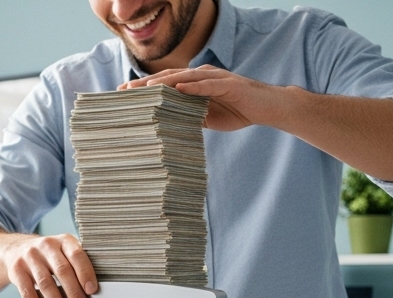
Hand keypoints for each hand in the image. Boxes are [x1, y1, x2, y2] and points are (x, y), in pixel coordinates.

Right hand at [2, 233, 96, 297]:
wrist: (16, 250)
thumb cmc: (49, 256)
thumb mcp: (64, 251)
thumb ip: (77, 265)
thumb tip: (91, 293)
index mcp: (63, 240)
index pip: (76, 255)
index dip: (85, 272)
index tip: (92, 290)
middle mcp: (46, 245)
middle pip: (62, 270)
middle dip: (73, 292)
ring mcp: (29, 257)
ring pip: (45, 283)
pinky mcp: (16, 271)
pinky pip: (27, 293)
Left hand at [120, 65, 288, 131]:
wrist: (268, 107)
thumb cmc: (238, 111)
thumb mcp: (207, 118)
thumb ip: (188, 117)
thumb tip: (167, 126)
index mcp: (195, 83)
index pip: (165, 84)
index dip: (145, 88)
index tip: (123, 93)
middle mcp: (202, 76)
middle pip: (169, 77)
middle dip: (146, 84)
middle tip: (125, 89)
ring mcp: (215, 78)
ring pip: (185, 77)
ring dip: (165, 82)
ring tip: (146, 87)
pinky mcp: (229, 84)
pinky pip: (209, 84)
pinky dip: (194, 86)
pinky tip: (179, 88)